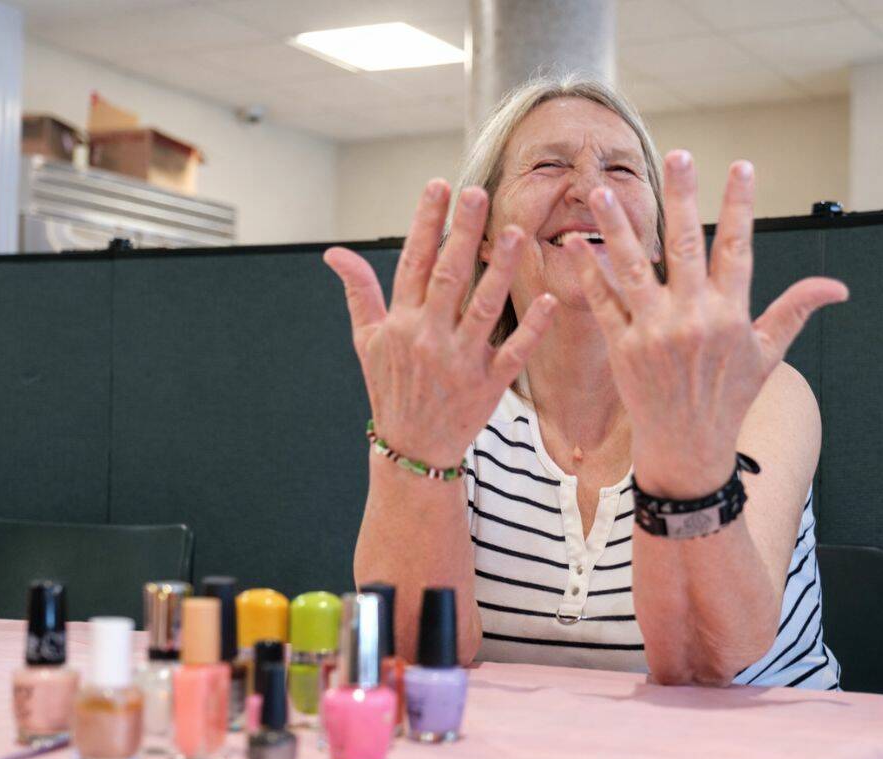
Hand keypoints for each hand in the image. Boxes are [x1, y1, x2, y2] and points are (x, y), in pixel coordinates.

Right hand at [324, 180, 556, 466]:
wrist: (412, 448)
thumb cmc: (391, 388)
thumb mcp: (367, 341)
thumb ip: (359, 292)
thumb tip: (335, 253)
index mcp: (402, 322)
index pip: (413, 261)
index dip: (426, 222)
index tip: (439, 186)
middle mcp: (430, 337)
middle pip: (449, 276)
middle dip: (463, 233)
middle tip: (479, 193)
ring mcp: (461, 361)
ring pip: (484, 308)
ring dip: (501, 270)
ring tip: (516, 233)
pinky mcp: (489, 385)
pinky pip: (514, 352)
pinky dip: (532, 328)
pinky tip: (548, 300)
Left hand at [570, 151, 848, 497]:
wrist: (689, 447)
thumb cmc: (729, 398)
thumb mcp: (768, 355)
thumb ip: (795, 311)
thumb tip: (838, 288)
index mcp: (731, 314)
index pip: (738, 247)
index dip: (740, 205)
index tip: (741, 166)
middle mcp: (693, 318)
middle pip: (686, 245)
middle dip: (681, 196)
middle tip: (675, 155)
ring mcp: (655, 332)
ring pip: (633, 268)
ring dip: (617, 227)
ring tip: (602, 190)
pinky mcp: (623, 348)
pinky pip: (604, 303)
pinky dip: (589, 274)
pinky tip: (576, 244)